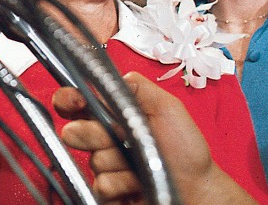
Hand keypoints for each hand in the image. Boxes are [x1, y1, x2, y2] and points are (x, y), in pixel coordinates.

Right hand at [53, 72, 256, 204]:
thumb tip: (112, 76)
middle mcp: (104, 139)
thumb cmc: (187, 149)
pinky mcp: (108, 191)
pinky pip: (101, 186)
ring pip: (93, 161)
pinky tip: (138, 182)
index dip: (69, 99)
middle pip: (75, 131)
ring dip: (118, 163)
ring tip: (141, 164)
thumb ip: (139, 87)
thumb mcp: (168, 107)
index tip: (76, 101)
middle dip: (94, 134)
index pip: (76, 103)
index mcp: (113, 115)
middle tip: (117, 138)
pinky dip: (122, 184)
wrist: (198, 187)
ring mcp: (105, 165)